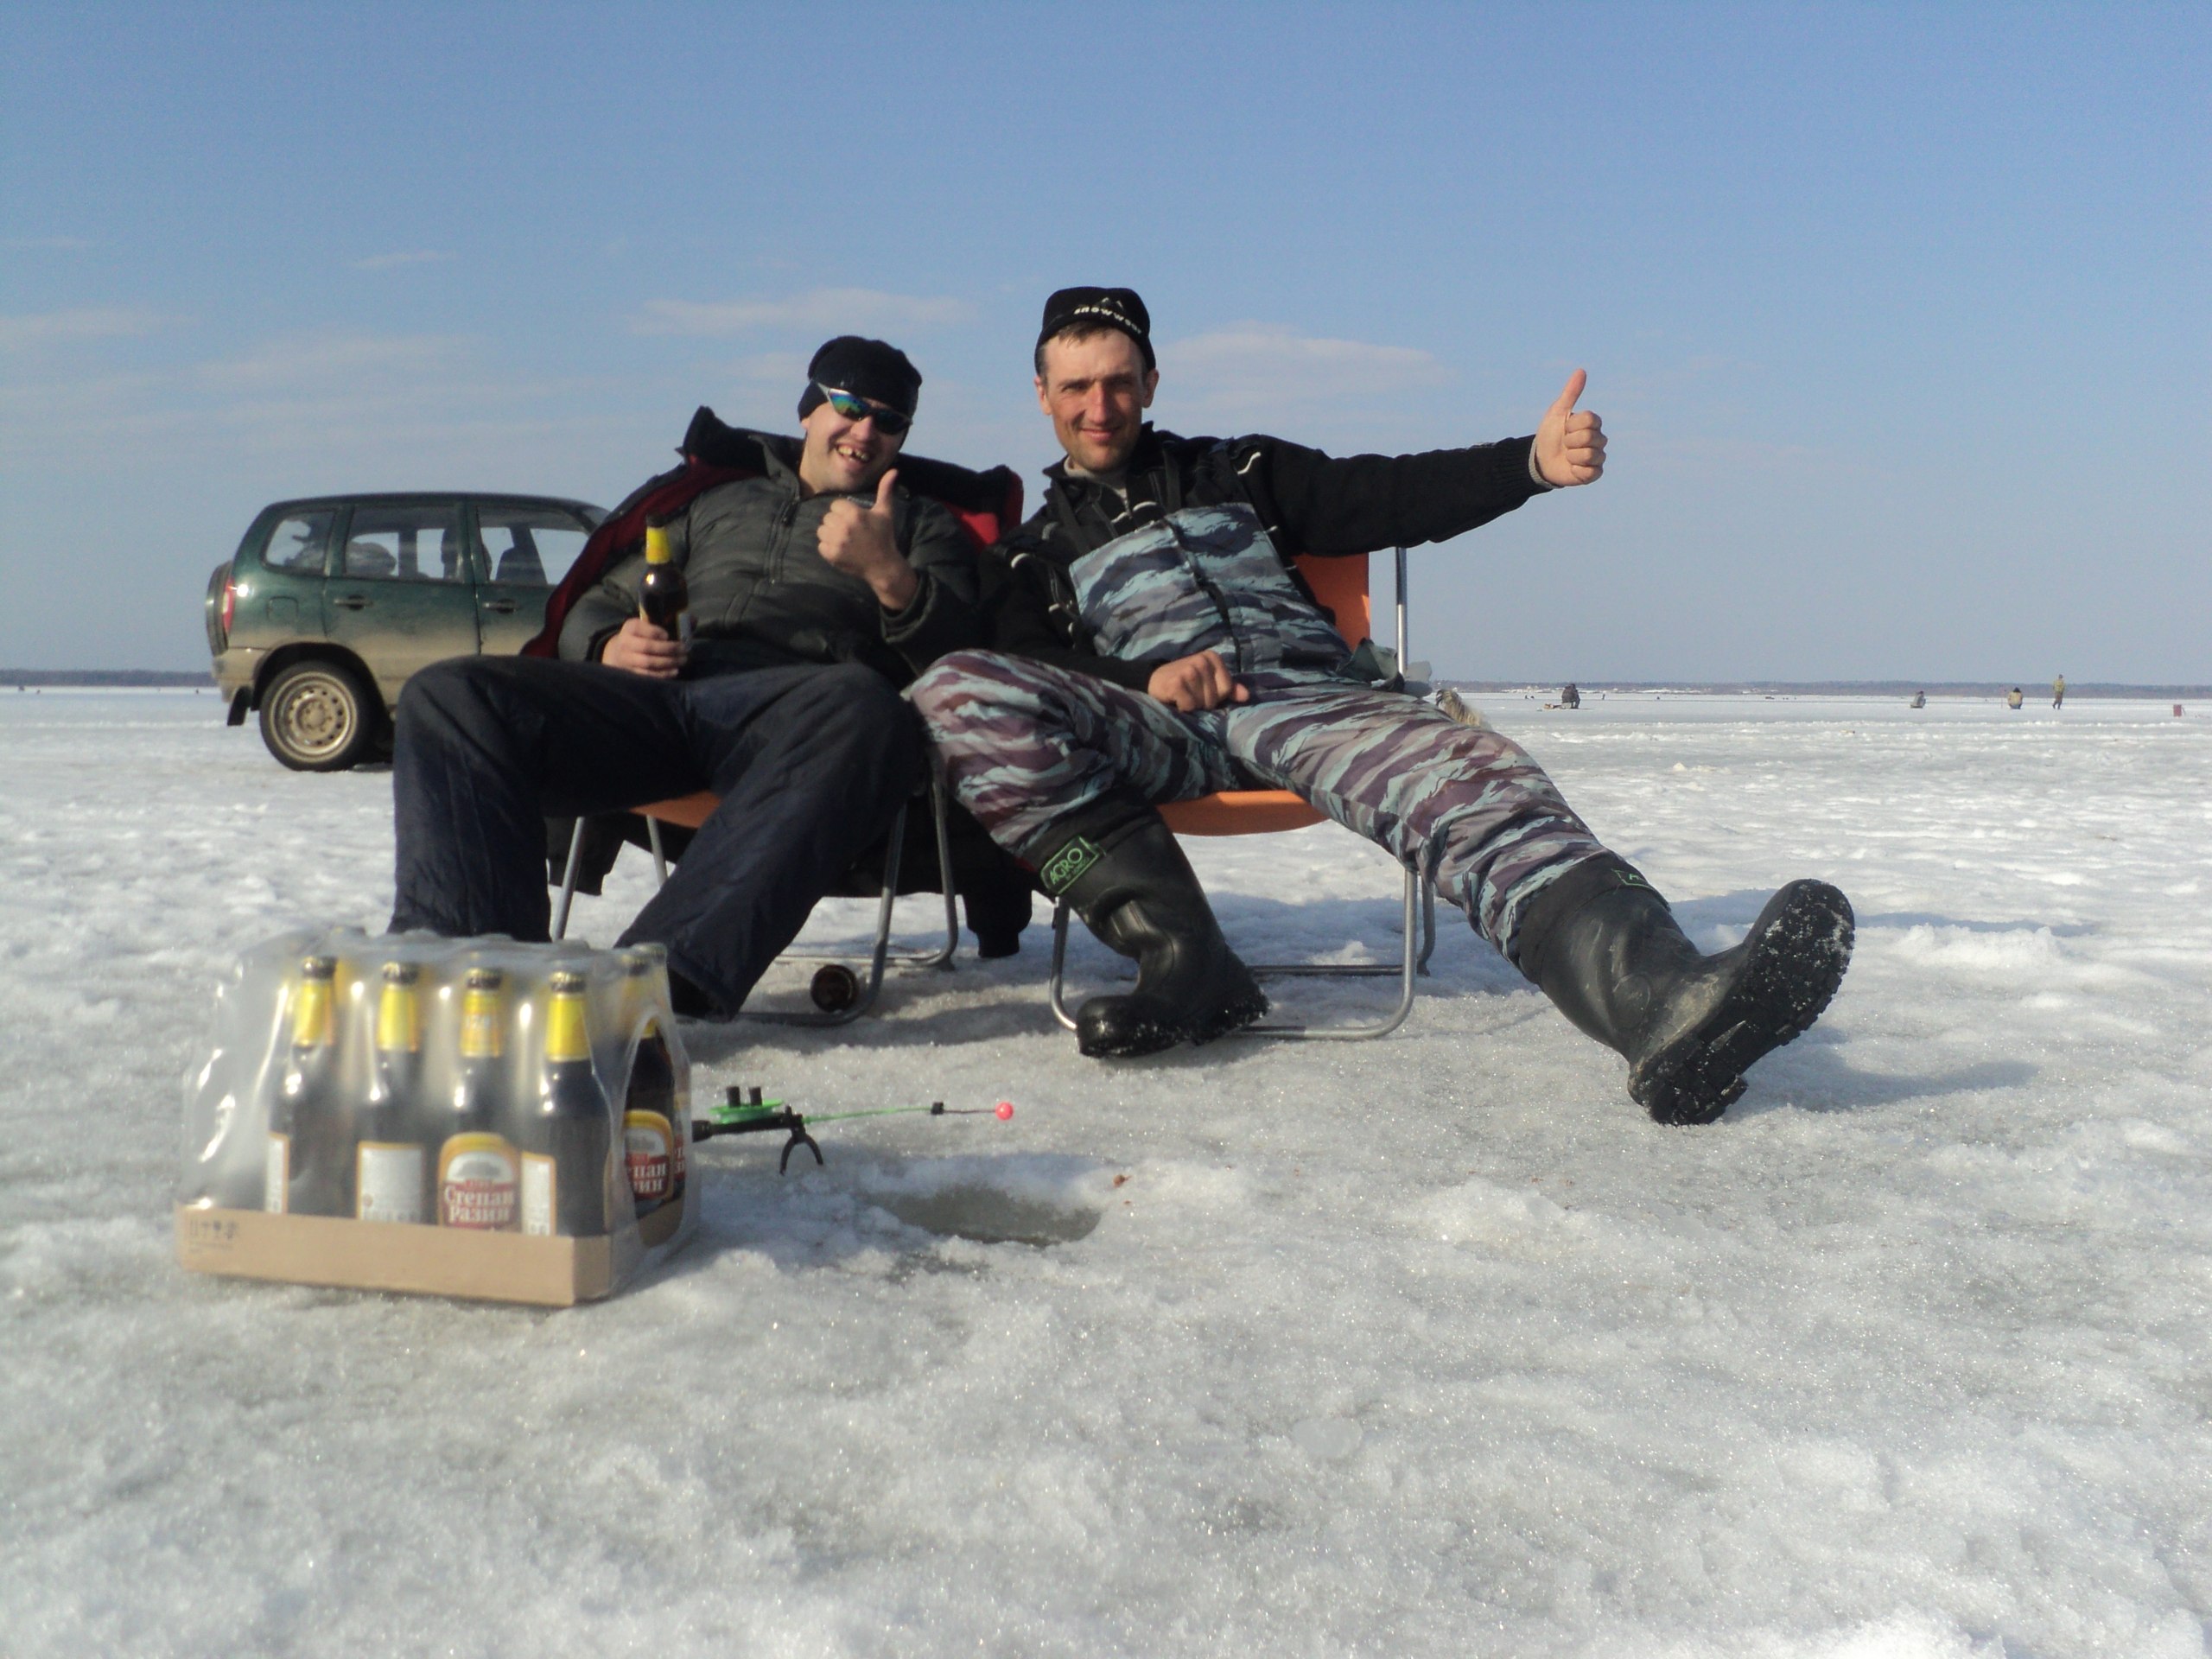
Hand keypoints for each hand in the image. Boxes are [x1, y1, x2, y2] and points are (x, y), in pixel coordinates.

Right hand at [601, 616, 685, 677]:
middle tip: (683, 650)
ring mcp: (626, 659)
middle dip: (668, 649)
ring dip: (668, 662)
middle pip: (647, 646)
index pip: (640, 628)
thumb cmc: (642, 637)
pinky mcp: (630, 673)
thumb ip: (671, 622)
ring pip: (648, 662)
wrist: (619, 654)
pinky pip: (647, 675)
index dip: (655, 632)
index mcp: (631, 627)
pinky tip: (674, 671)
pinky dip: (663, 674)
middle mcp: (625, 642)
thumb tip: (693, 620)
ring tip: (682, 660)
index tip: (667, 635)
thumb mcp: (650, 626)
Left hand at [817, 469, 918, 609]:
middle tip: (850, 531)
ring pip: (821, 530)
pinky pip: (821, 545)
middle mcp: (843, 526)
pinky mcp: (831, 555)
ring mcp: (836, 542)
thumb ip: (885, 490)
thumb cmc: (884, 536)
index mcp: (854, 513)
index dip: (844, 512)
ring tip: (844, 539)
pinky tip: (841, 549)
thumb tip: (893, 470)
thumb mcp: (885, 512)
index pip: (836, 505)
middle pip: (827, 517)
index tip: (854, 521)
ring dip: (830, 534)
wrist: (883, 565)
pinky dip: (828, 548)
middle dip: (837, 523)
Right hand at [1147, 650, 1248, 711]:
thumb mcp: (1210, 682)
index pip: (1227, 688)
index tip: (1202, 690)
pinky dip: (1183, 707)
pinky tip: (1176, 699)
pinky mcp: (1176, 682)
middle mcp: (1201, 660)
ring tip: (1184, 696)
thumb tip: (1246, 696)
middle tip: (1191, 694)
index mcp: (1212, 657)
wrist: (1156, 680)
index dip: (1216, 696)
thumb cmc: (1188, 683)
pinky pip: (1189, 705)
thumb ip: (1229, 688)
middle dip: (1204, 702)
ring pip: (1202, 703)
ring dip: (1193, 705)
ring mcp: (1188, 670)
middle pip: (1215, 697)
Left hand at [1533, 369, 1605, 486]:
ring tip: (1567, 456)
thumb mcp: (1557, 412)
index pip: (1589, 419)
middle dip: (1570, 441)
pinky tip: (1571, 468)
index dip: (1572, 425)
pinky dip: (1576, 471)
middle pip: (1589, 437)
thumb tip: (1581, 371)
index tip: (1564, 428)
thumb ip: (1571, 393)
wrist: (1540, 459)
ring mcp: (1598, 457)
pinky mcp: (1594, 474)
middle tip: (1564, 443)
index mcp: (1592, 423)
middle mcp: (1599, 439)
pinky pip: (1590, 472)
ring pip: (1590, 455)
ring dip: (1572, 456)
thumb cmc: (1549, 434)